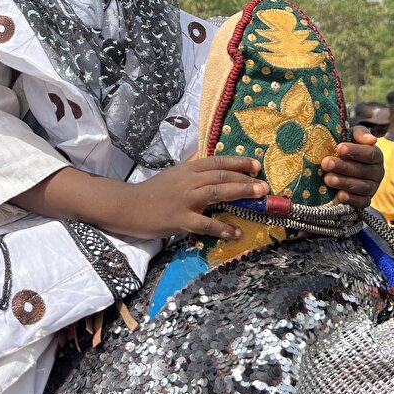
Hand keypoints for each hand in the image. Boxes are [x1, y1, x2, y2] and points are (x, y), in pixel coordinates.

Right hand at [121, 157, 267, 240]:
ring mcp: (185, 200)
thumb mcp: (174, 176)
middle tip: (264, 184)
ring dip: (240, 193)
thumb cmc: (153, 192)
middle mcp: (188, 181)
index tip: (255, 164)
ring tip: (259, 197)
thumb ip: (194, 173)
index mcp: (187, 170)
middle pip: (221, 176)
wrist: (129, 206)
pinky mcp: (181, 219)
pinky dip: (223, 228)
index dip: (237, 162)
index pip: (216, 162)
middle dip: (245, 179)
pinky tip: (236, 232)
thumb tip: (216, 170)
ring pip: (217, 193)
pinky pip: (206, 223)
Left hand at [320, 125, 384, 208]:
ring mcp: (372, 188)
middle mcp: (377, 172)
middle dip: (344, 167)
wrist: (340, 163)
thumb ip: (360, 134)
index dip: (355, 151)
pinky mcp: (365, 200)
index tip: (339, 148)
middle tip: (326, 163)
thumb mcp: (352, 136)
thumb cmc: (346, 147)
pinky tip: (339, 196)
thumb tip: (372, 139)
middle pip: (363, 171)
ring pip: (362, 187)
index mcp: (376, 155)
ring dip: (344, 183)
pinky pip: (362, 202)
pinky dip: (351, 200)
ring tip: (328, 179)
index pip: (369, 154)